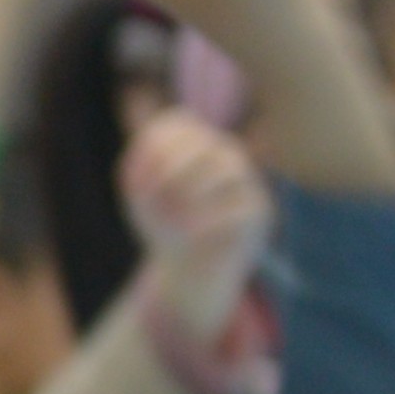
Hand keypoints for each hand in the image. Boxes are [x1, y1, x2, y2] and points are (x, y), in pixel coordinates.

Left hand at [120, 110, 276, 342]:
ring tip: (171, 220)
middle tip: (150, 198)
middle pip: (204, 142)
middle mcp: (224, 155)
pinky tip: (188, 234)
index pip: (178, 123)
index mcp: (194, 145)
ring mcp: (246, 181)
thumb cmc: (162, 226)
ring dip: (191, 193)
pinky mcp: (260, 210)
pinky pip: (241, 205)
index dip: (153, 148)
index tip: (134, 184)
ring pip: (228, 167)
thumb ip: (137, 170)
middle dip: (172, 168)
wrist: (187, 270)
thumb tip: (141, 139)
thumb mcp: (141, 199)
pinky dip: (208, 219)